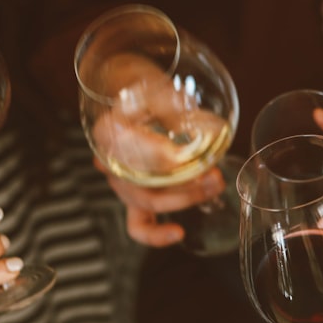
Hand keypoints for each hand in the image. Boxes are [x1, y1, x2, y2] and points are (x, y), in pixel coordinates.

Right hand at [84, 53, 230, 246]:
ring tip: (213, 187)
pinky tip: (178, 233)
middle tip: (214, 176)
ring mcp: (122, 182)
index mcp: (108, 132)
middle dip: (184, 187)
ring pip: (147, 204)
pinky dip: (156, 234)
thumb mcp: (156, 88)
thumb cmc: (143, 90)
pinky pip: (138, 225)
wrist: (127, 94)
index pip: (133, 151)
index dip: (161, 157)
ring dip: (184, 200)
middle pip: (144, 186)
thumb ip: (174, 106)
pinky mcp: (134, 196)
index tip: (185, 156)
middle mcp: (110, 162)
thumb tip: (206, 128)